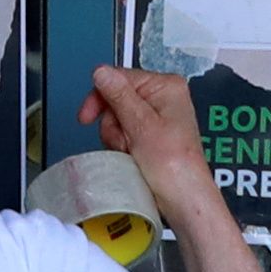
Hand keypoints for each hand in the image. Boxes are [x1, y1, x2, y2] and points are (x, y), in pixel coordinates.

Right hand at [82, 65, 224, 228]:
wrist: (183, 199)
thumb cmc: (174, 165)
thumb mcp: (141, 125)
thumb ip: (119, 96)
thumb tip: (101, 71)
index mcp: (166, 86)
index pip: (120, 78)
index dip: (100, 97)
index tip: (87, 117)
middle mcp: (162, 98)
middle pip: (116, 99)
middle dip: (113, 124)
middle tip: (124, 140)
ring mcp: (156, 118)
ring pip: (116, 119)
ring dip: (117, 138)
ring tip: (132, 152)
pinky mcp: (149, 136)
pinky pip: (123, 134)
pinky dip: (122, 147)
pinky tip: (131, 157)